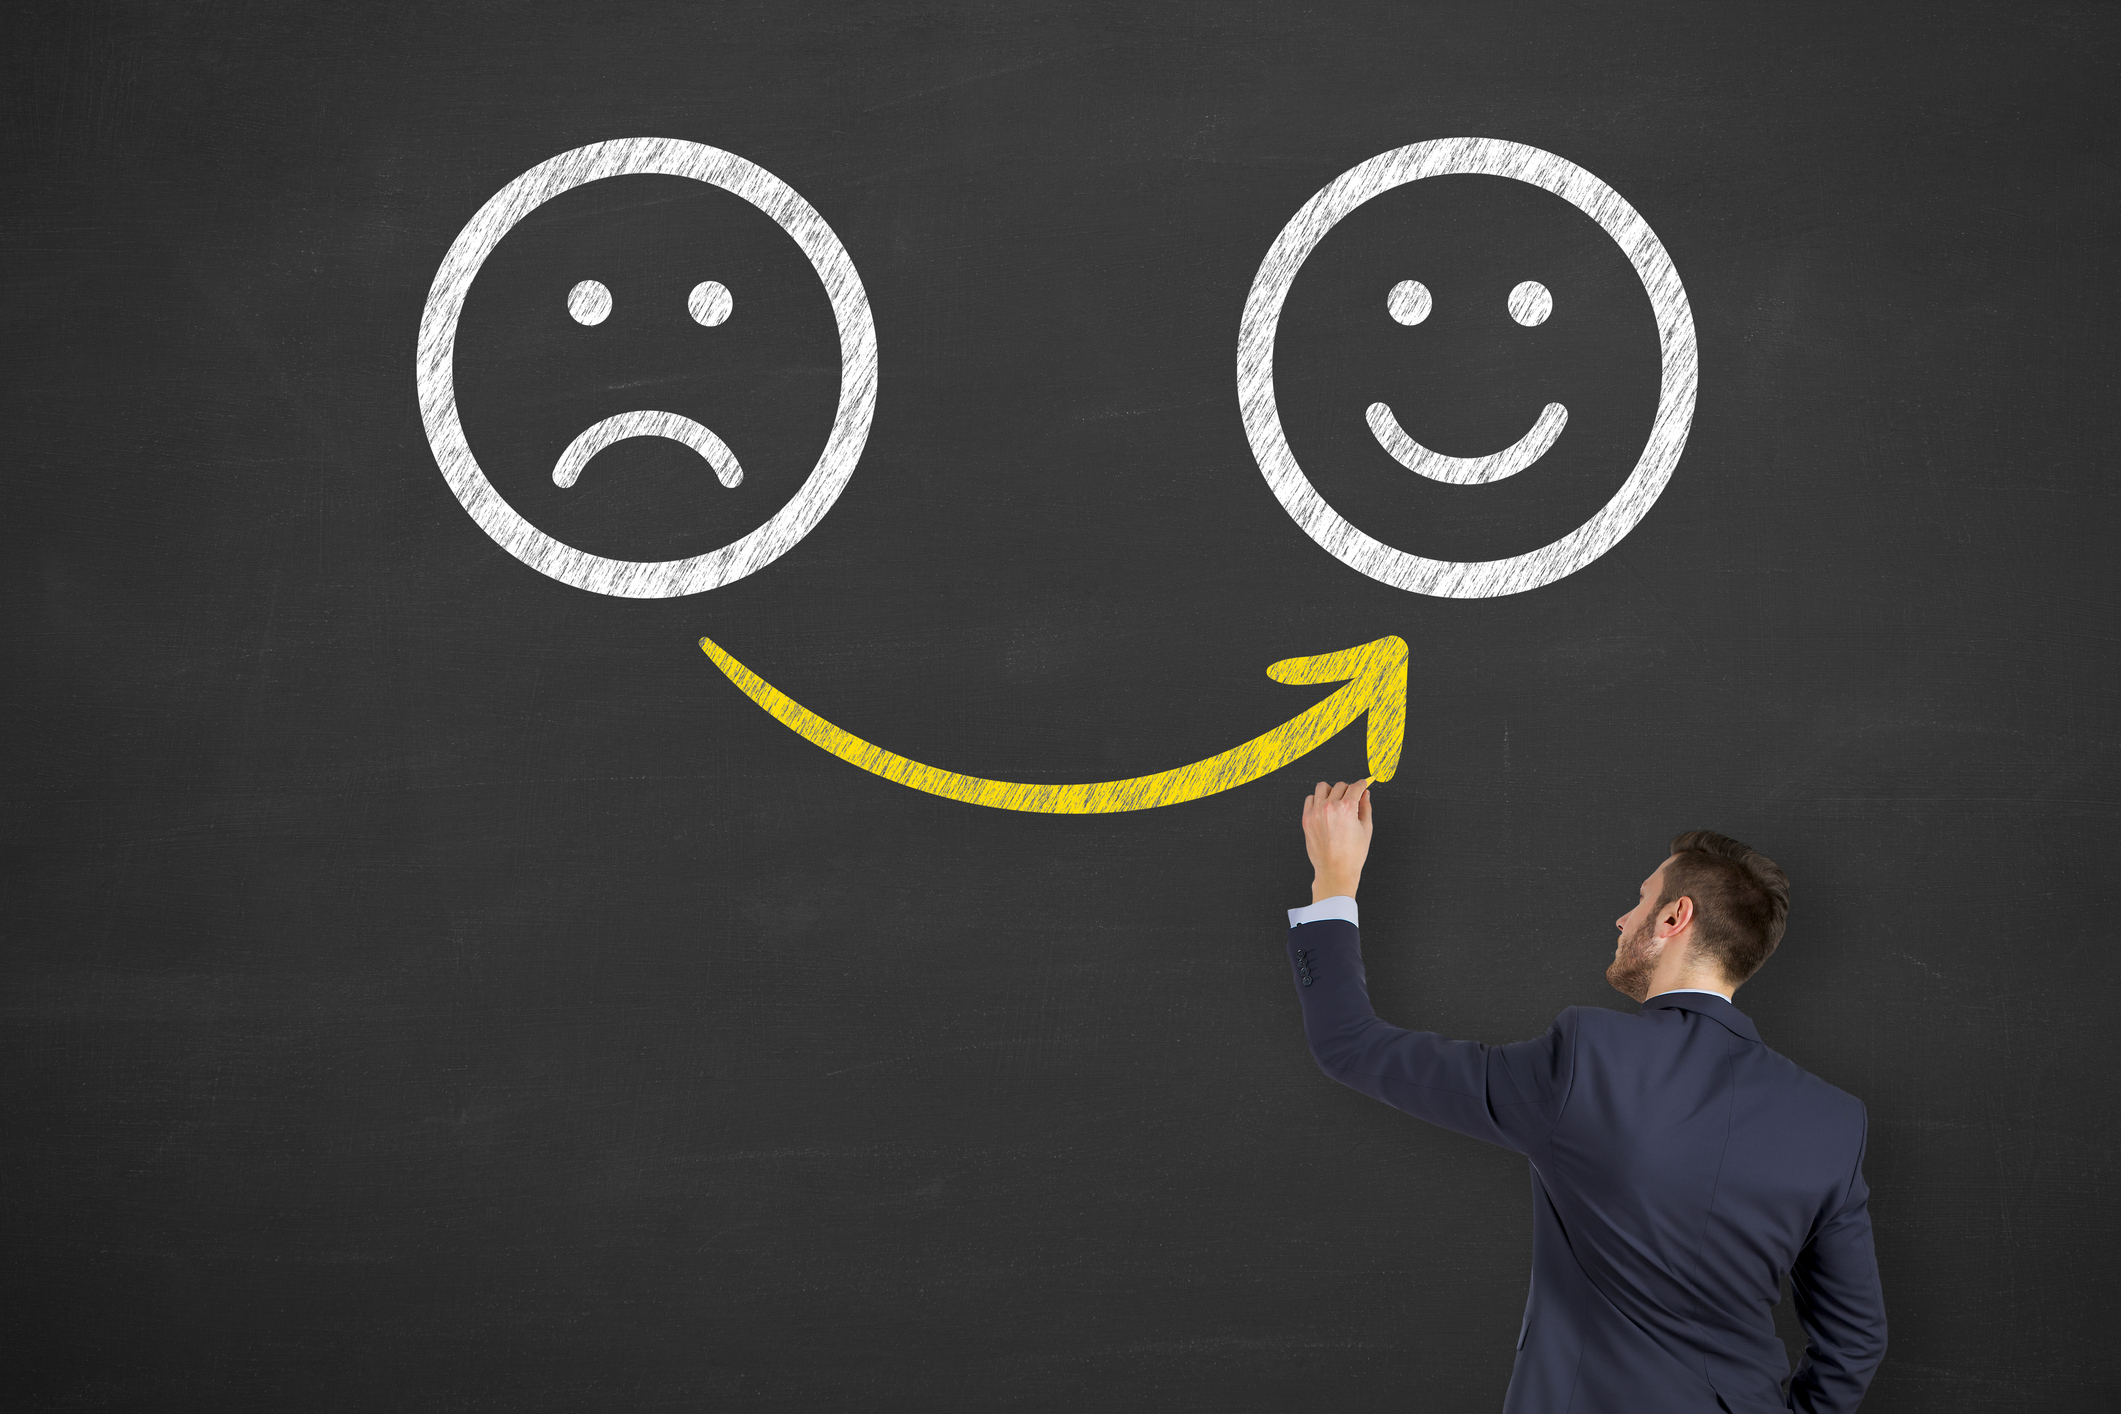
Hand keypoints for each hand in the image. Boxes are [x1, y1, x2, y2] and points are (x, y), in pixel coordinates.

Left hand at [1302, 778, 1372, 903]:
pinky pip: (1310, 799)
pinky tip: (1324, 807)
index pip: (1356, 787)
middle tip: (1352, 798)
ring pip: (1322, 787)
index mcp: (1347, 808)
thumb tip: (1365, 793)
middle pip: (1340, 785)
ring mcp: (1316, 812)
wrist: (1335, 871)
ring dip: (1331, 791)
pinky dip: (1317, 799)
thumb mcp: (1366, 829)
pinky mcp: (1307, 819)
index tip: (1364, 784)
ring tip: (1336, 802)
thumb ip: (1365, 807)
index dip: (1362, 784)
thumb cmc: (1352, 854)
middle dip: (1348, 789)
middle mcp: (1330, 807)